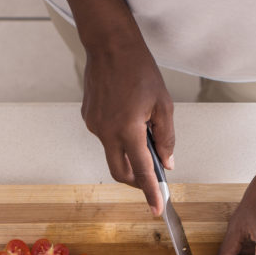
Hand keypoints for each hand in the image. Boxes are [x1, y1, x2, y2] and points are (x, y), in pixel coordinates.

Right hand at [80, 34, 174, 214]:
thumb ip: (166, 137)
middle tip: (153, 178)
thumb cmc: (139, 70)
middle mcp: (106, 131)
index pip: (141, 171)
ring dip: (129, 152)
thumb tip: (167, 163)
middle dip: (137, 180)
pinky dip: (119, 136)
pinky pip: (106, 136)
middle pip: (121, 171)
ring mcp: (94, 125)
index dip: (151, 192)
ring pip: (113, 153)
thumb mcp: (163, 104)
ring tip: (143, 130)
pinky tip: (128, 116)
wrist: (109, 45)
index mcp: (127, 129)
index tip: (157, 209)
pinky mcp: (88, 118)